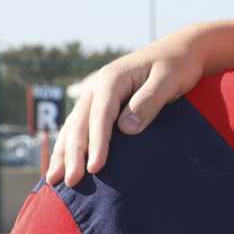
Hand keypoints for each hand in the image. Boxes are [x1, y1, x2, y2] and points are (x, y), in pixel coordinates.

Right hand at [46, 37, 207, 186]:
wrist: (180, 51)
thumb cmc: (177, 66)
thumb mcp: (168, 81)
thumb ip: (148, 102)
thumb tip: (126, 130)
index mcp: (112, 79)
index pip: (100, 116)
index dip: (97, 143)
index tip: (95, 168)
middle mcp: (98, 86)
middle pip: (80, 123)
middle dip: (73, 154)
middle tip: (70, 182)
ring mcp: (97, 95)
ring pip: (74, 126)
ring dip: (63, 153)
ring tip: (54, 179)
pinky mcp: (101, 104)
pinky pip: (80, 126)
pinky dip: (69, 145)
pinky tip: (62, 162)